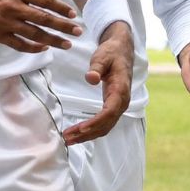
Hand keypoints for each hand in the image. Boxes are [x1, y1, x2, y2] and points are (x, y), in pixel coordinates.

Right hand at [0, 0, 81, 52]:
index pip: (44, 0)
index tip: (72, 15)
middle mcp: (11, 7)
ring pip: (33, 34)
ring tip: (66, 44)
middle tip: (77, 32)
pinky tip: (43, 48)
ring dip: (52, 40)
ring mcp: (4, 22)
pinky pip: (18, 44)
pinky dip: (32, 48)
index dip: (60, 8)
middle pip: (43, 19)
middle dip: (62, 27)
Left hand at [65, 21, 134, 144]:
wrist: (122, 50)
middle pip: (106, 124)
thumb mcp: (103, 56)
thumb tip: (90, 78)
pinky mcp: (112, 105)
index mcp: (121, 90)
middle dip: (87, 133)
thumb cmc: (111, 53)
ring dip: (87, 135)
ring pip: (105, 127)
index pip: (109, 112)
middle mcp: (122, 101)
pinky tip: (78, 133)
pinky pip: (104, 123)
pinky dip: (91, 130)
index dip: (95, 122)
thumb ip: (97, 67)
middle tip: (67, 138)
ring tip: (68, 140)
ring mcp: (118, 105)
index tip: (80, 129)